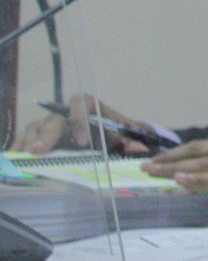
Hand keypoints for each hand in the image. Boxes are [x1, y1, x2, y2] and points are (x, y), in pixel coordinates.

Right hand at [11, 94, 156, 154]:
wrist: (104, 137)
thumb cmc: (111, 132)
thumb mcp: (123, 134)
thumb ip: (132, 139)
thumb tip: (140, 149)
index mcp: (89, 107)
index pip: (82, 104)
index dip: (80, 120)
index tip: (82, 141)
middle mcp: (66, 113)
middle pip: (54, 118)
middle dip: (48, 134)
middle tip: (40, 150)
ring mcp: (50, 124)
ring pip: (36, 126)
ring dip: (30, 140)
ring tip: (27, 154)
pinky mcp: (38, 136)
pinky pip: (25, 137)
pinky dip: (19, 145)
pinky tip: (15, 155)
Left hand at [139, 138, 207, 216]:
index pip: (207, 148)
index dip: (180, 154)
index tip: (159, 161)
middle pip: (200, 150)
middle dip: (170, 158)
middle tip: (145, 166)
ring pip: (206, 162)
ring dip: (176, 168)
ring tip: (153, 173)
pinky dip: (198, 179)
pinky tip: (181, 182)